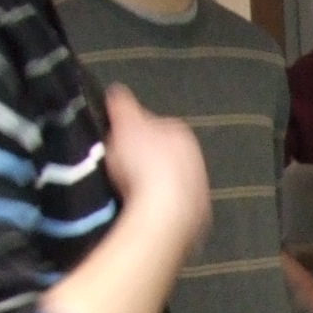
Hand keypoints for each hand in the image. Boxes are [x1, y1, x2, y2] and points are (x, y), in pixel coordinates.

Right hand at [101, 84, 210, 250]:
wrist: (164, 214)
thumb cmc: (144, 165)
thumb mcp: (126, 125)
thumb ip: (122, 105)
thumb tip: (118, 92)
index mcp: (180, 134)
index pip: (155, 125)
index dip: (131, 132)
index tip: (116, 141)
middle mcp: (196, 161)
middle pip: (162, 156)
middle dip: (143, 160)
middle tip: (119, 168)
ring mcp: (196, 192)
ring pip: (167, 184)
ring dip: (150, 187)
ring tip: (126, 192)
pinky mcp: (192, 221)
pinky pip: (168, 210)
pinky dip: (155, 209)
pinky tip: (139, 212)